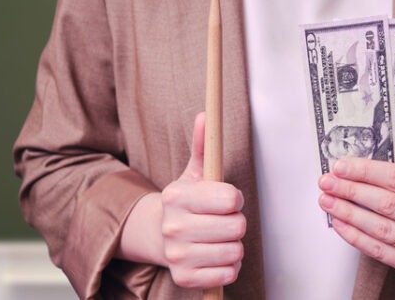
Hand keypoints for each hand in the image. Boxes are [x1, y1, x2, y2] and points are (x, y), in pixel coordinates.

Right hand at [160, 112, 245, 288]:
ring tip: (219, 238)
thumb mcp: (193, 173)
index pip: (231, 200)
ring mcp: (177, 254)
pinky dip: (229, 267)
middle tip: (222, 220)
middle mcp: (173, 226)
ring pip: (235, 251)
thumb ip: (203, 145)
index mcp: (177, 196)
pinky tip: (215, 255)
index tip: (227, 200)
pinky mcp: (184, 278)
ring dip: (234, 245)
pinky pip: (228, 274)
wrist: (157, 235)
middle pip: (237, 227)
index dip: (235, 199)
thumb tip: (206, 115)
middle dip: (236, 222)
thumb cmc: (185, 203)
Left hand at [318, 158, 394, 274]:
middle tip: (327, 182)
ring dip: (347, 213)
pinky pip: (377, 250)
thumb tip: (347, 171)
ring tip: (327, 201)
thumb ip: (392, 177)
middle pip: (386, 203)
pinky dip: (354, 235)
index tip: (340, 166)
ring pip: (379, 228)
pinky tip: (339, 222)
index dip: (365, 171)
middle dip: (350, 191)